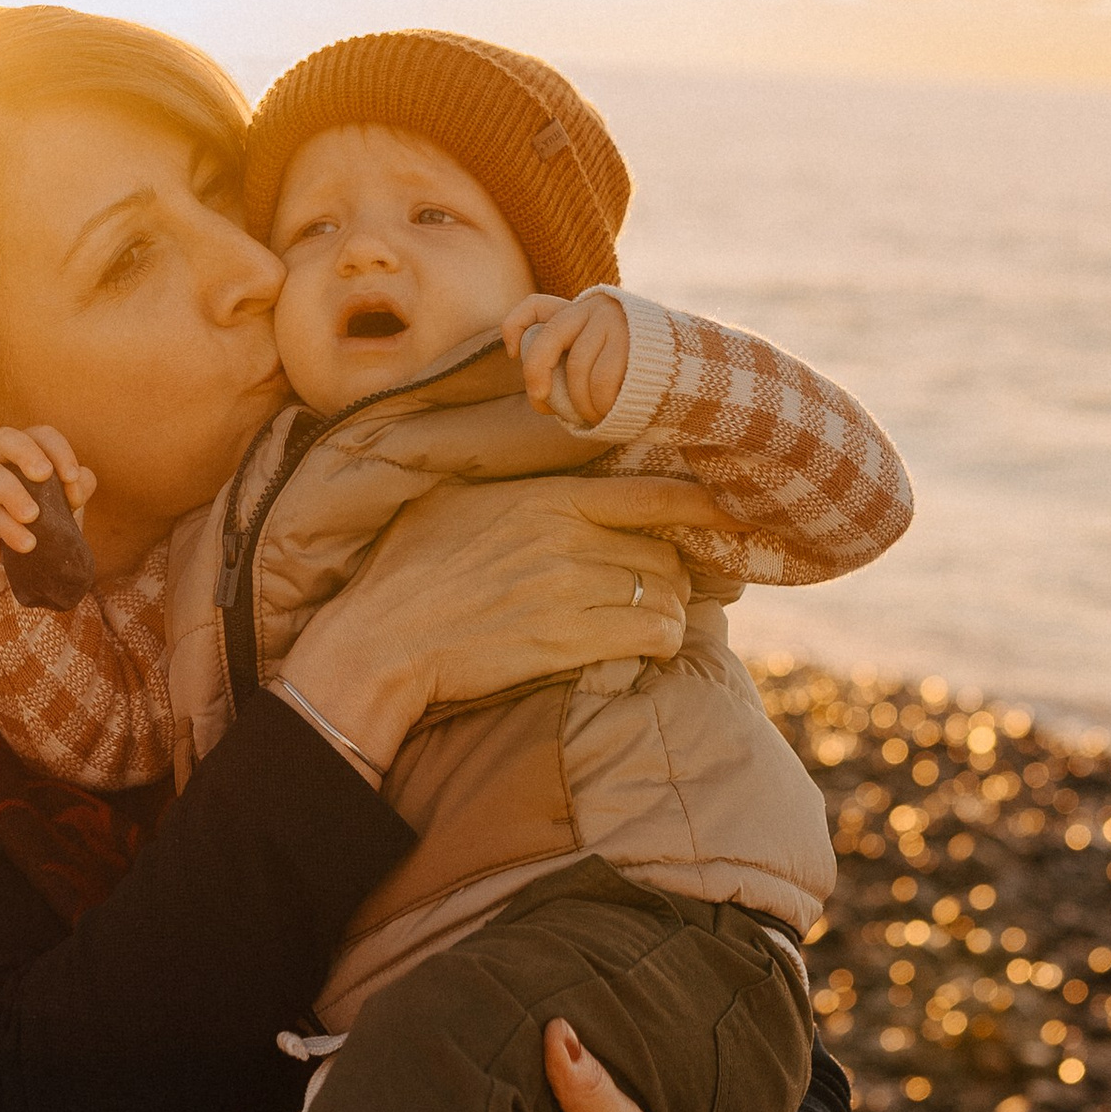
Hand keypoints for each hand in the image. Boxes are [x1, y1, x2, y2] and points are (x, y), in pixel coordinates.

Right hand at [0, 424, 92, 568]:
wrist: (2, 549)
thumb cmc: (33, 513)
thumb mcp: (58, 499)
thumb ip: (75, 487)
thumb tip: (79, 484)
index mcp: (22, 446)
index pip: (41, 435)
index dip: (59, 452)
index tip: (73, 478)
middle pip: (5, 438)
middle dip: (27, 453)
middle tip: (45, 475)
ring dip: (14, 494)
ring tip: (33, 516)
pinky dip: (7, 527)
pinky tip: (26, 543)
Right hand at [279, 469, 717, 772]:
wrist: (380, 642)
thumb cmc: (408, 569)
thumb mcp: (454, 499)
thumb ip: (510, 482)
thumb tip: (542, 465)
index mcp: (545, 498)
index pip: (650, 494)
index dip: (702, 504)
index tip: (730, 511)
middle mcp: (567, 540)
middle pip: (665, 551)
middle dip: (679, 572)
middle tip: (677, 586)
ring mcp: (570, 593)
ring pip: (664, 596)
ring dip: (670, 610)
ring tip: (655, 619)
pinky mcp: (568, 643)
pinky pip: (649, 636)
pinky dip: (658, 641)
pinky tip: (644, 646)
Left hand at [504, 289, 631, 427]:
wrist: (694, 366)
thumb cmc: (637, 372)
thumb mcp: (605, 356)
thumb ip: (575, 362)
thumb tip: (543, 396)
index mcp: (580, 312)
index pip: (536, 306)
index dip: (514, 326)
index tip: (512, 353)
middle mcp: (594, 309)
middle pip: (548, 338)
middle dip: (536, 374)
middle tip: (541, 403)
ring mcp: (613, 322)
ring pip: (577, 368)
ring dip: (579, 402)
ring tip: (591, 415)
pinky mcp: (631, 341)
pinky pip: (602, 381)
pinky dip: (599, 405)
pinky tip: (607, 413)